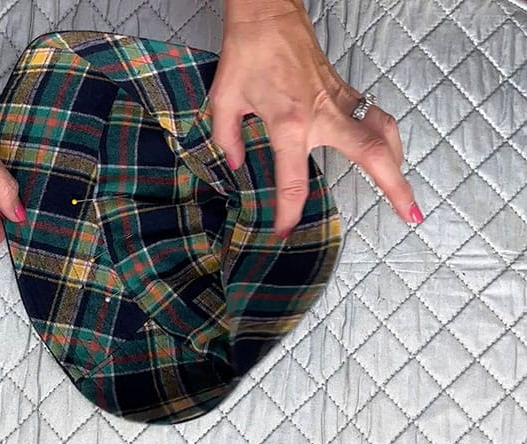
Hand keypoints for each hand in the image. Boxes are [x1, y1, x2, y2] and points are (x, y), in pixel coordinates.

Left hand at [210, 0, 421, 236]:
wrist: (267, 16)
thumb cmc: (246, 55)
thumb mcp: (224, 101)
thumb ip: (227, 139)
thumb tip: (236, 163)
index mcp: (289, 124)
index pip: (293, 181)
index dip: (288, 211)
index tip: (284, 231)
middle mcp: (323, 115)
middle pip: (372, 155)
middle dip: (394, 188)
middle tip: (410, 215)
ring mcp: (339, 101)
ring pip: (383, 133)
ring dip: (398, 162)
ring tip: (404, 191)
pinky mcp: (345, 89)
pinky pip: (375, 116)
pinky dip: (387, 137)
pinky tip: (388, 151)